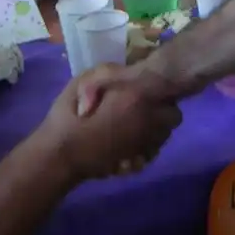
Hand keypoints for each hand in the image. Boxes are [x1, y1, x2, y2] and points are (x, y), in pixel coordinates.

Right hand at [42, 65, 181, 178]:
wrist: (61, 155)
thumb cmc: (70, 116)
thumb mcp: (83, 82)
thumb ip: (108, 72)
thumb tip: (125, 71)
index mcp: (137, 97)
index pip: (169, 93)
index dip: (160, 91)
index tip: (147, 90)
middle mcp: (148, 121)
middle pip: (173, 117)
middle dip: (162, 112)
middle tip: (142, 108)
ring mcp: (145, 145)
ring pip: (164, 136)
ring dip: (154, 130)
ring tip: (133, 127)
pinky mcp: (136, 164)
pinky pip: (151, 154)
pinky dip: (144, 149)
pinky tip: (127, 146)